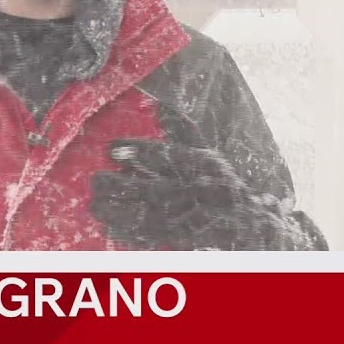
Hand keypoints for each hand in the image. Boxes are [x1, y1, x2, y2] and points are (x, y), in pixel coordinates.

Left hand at [90, 139, 305, 249]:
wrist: (248, 224)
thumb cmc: (221, 183)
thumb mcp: (208, 154)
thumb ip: (182, 130)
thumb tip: (160, 105)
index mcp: (205, 166)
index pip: (169, 156)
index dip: (138, 152)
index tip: (111, 149)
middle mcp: (199, 192)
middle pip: (153, 190)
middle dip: (119, 186)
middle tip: (96, 181)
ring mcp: (191, 218)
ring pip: (149, 217)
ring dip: (118, 211)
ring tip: (95, 204)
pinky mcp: (185, 238)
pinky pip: (154, 237)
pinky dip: (129, 233)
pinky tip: (110, 226)